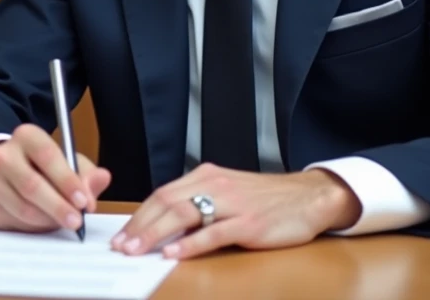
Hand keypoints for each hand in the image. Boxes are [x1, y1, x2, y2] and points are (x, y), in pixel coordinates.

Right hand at [0, 123, 111, 233]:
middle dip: (59, 206)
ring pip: (23, 207)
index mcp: (27, 136)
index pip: (47, 156)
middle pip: (32, 185)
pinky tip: (44, 222)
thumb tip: (101, 179)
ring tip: (63, 222)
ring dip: (48, 219)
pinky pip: (14, 220)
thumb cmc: (40, 167)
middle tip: (76, 220)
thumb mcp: (67, 163)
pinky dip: (34, 226)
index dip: (67, 180)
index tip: (84, 201)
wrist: (3, 172)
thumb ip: (86, 173)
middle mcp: (3, 154)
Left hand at [113, 164, 361, 258]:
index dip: (139, 215)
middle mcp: (214, 185)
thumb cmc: (264, 199)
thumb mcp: (226, 192)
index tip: (122, 234)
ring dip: (156, 234)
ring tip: (138, 250)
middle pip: (166, 202)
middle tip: (121, 246)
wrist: (307, 197)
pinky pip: (213, 233)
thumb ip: (198, 203)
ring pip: (184, 214)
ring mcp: (231, 203)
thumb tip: (164, 225)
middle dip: (140, 226)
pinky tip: (174, 253)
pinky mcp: (248, 223)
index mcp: (205, 176)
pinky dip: (190, 243)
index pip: (162, 194)